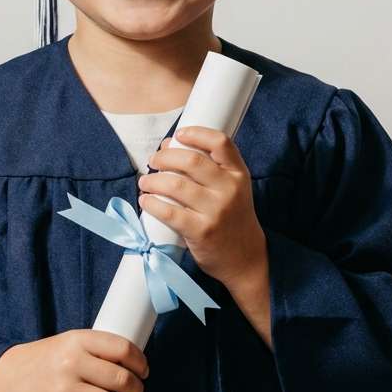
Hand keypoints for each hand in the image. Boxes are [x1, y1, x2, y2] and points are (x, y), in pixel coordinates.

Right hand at [0, 329, 148, 391]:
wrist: (8, 377)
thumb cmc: (48, 359)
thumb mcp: (69, 342)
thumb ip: (96, 349)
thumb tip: (134, 363)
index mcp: (77, 339)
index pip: (122, 349)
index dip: (140, 362)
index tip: (144, 371)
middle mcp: (70, 363)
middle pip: (120, 379)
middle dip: (137, 390)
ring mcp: (61, 390)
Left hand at [136, 127, 265, 289]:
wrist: (245, 258)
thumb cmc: (232, 218)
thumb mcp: (233, 189)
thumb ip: (209, 168)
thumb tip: (168, 146)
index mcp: (238, 174)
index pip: (220, 143)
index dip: (196, 133)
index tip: (179, 135)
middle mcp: (229, 189)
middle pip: (191, 160)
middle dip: (164, 157)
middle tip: (153, 160)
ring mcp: (215, 211)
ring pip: (175, 185)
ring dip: (153, 180)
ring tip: (145, 182)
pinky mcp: (201, 231)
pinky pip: (168, 212)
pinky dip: (151, 203)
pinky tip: (146, 201)